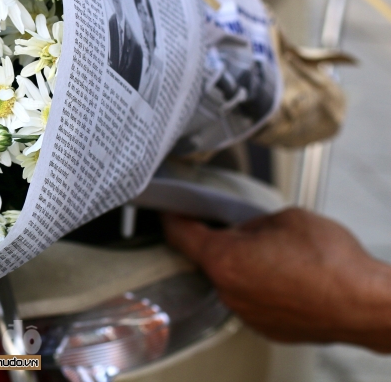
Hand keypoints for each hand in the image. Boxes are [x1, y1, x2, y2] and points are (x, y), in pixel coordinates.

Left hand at [163, 208, 390, 351]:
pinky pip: (253, 300)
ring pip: (233, 280)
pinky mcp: (267, 328)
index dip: (173, 217)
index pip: (180, 235)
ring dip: (244, 267)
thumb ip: (251, 222)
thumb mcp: (285, 218)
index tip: (170, 211)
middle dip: (221, 242)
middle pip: (209, 259)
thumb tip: (244, 229)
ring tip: (277, 255)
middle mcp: (229, 292)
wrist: (367, 304)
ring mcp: (247, 314)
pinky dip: (262, 287)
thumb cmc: (332, 262)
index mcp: (224, 260)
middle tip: (242, 228)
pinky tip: (287, 277)